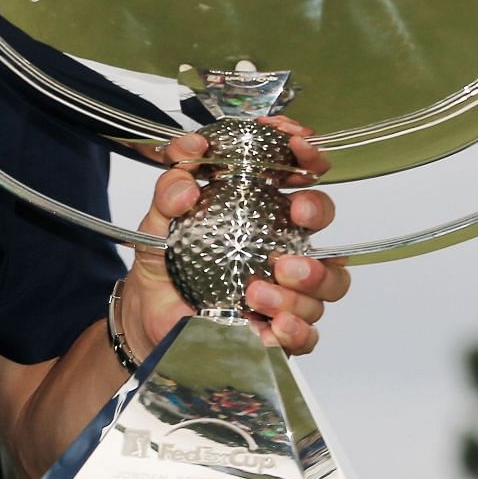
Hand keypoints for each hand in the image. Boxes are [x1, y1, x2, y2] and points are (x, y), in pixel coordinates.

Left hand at [118, 116, 351, 359]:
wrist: (150, 316)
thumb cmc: (165, 265)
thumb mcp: (158, 222)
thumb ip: (168, 191)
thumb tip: (186, 175)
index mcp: (259, 209)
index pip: (298, 173)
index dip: (306, 156)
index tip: (296, 145)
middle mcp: (282, 244)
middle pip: (323, 220)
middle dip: (317, 209)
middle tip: (296, 212)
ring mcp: (287, 287)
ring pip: (327, 282)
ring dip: (302, 284)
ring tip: (256, 291)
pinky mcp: (281, 328)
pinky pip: (308, 333)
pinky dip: (295, 329)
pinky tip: (271, 325)